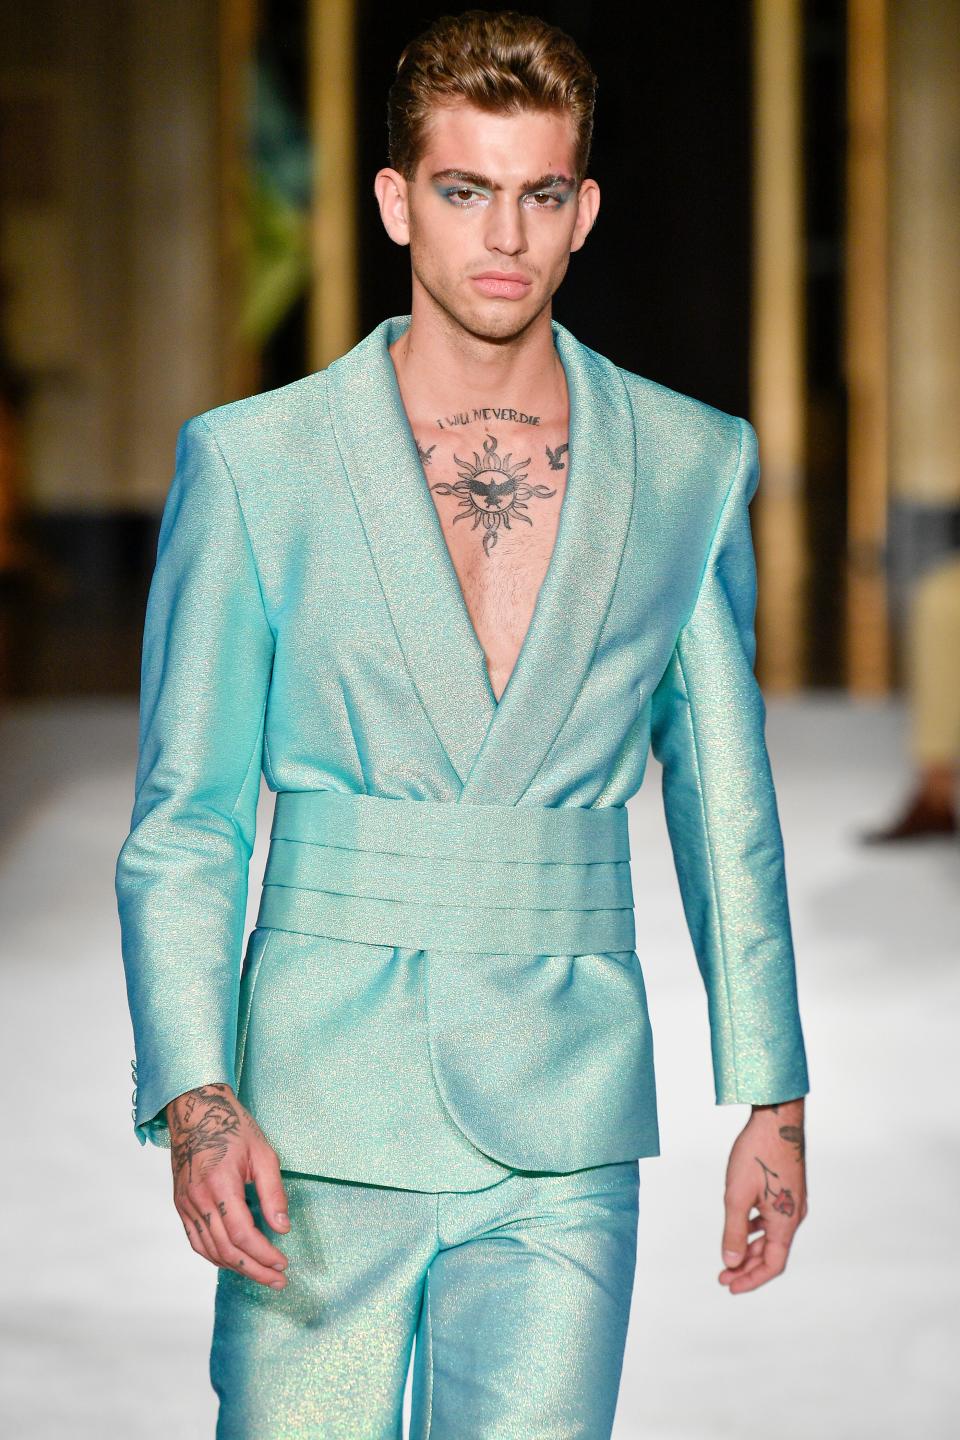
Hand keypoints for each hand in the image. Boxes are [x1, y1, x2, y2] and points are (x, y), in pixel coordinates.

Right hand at [167, 1082, 290, 1288]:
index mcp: (220, 1184)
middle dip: (255, 1269)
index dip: (264, 1254)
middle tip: (278, 1280)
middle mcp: (198, 1199)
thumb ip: (273, 1192)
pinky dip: (216, 1257)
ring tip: (261, 1274)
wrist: (195, 1111)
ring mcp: (185, 1204)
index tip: (283, 1264)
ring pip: (209, 1251)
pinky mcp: (181, 1205)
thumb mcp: (263, 1153)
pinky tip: (234, 1260)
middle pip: (226, 1249)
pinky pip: (196, 1241)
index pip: (243, 1234)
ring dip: (236, 1268)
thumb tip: (283, 1228)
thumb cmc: (232, 1127)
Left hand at [719, 1097, 807, 1293]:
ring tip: (730, 1256)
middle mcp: (794, 1216)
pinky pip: (773, 1219)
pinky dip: (757, 1229)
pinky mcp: (787, 1188)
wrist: (777, 1117)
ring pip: (772, 1236)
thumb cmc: (756, 1154)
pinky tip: (743, 1226)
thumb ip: (734, 1232)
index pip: (772, 1265)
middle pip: (772, 1253)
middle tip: (723, 1275)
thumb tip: (730, 1262)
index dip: (751, 1280)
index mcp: (786, 1223)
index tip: (729, 1286)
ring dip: (751, 1248)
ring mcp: (792, 1202)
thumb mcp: (737, 1196)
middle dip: (747, 1267)